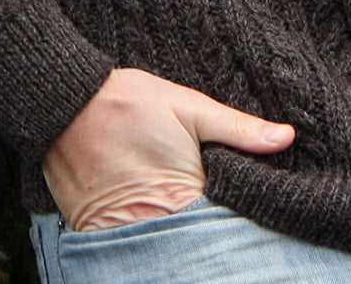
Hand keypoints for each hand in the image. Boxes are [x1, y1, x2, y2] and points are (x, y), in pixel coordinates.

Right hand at [42, 67, 295, 230]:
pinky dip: (151, 236)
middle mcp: (156, 225)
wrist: (62, 104)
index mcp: (184, 196)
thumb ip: (238, 128)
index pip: (227, 228)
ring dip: (183, 237)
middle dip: (214, 236)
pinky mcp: (100, 237)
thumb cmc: (127, 101)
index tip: (260, 216)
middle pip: (197, 245)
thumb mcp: (188, 106)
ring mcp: (127, 235)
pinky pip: (137, 246)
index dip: (244, 223)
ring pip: (168, 249)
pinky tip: (162, 219)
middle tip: (229, 221)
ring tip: (193, 218)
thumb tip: (287, 137)